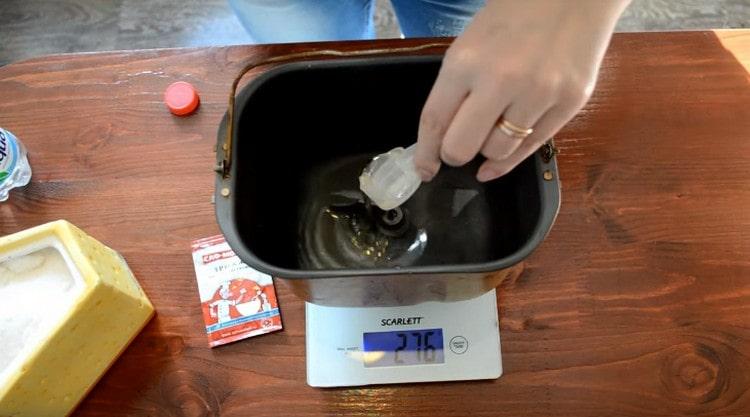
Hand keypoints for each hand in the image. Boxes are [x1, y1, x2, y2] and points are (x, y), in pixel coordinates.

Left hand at [414, 0, 630, 181]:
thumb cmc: (516, 14)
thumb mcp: (471, 43)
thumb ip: (455, 88)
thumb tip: (442, 137)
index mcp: (466, 61)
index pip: (435, 121)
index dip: (426, 153)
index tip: (424, 168)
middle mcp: (502, 80)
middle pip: (462, 147)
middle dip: (454, 153)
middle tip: (458, 148)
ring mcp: (540, 93)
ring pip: (497, 152)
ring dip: (488, 149)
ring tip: (492, 129)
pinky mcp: (571, 103)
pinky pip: (533, 147)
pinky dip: (512, 158)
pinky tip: (500, 160)